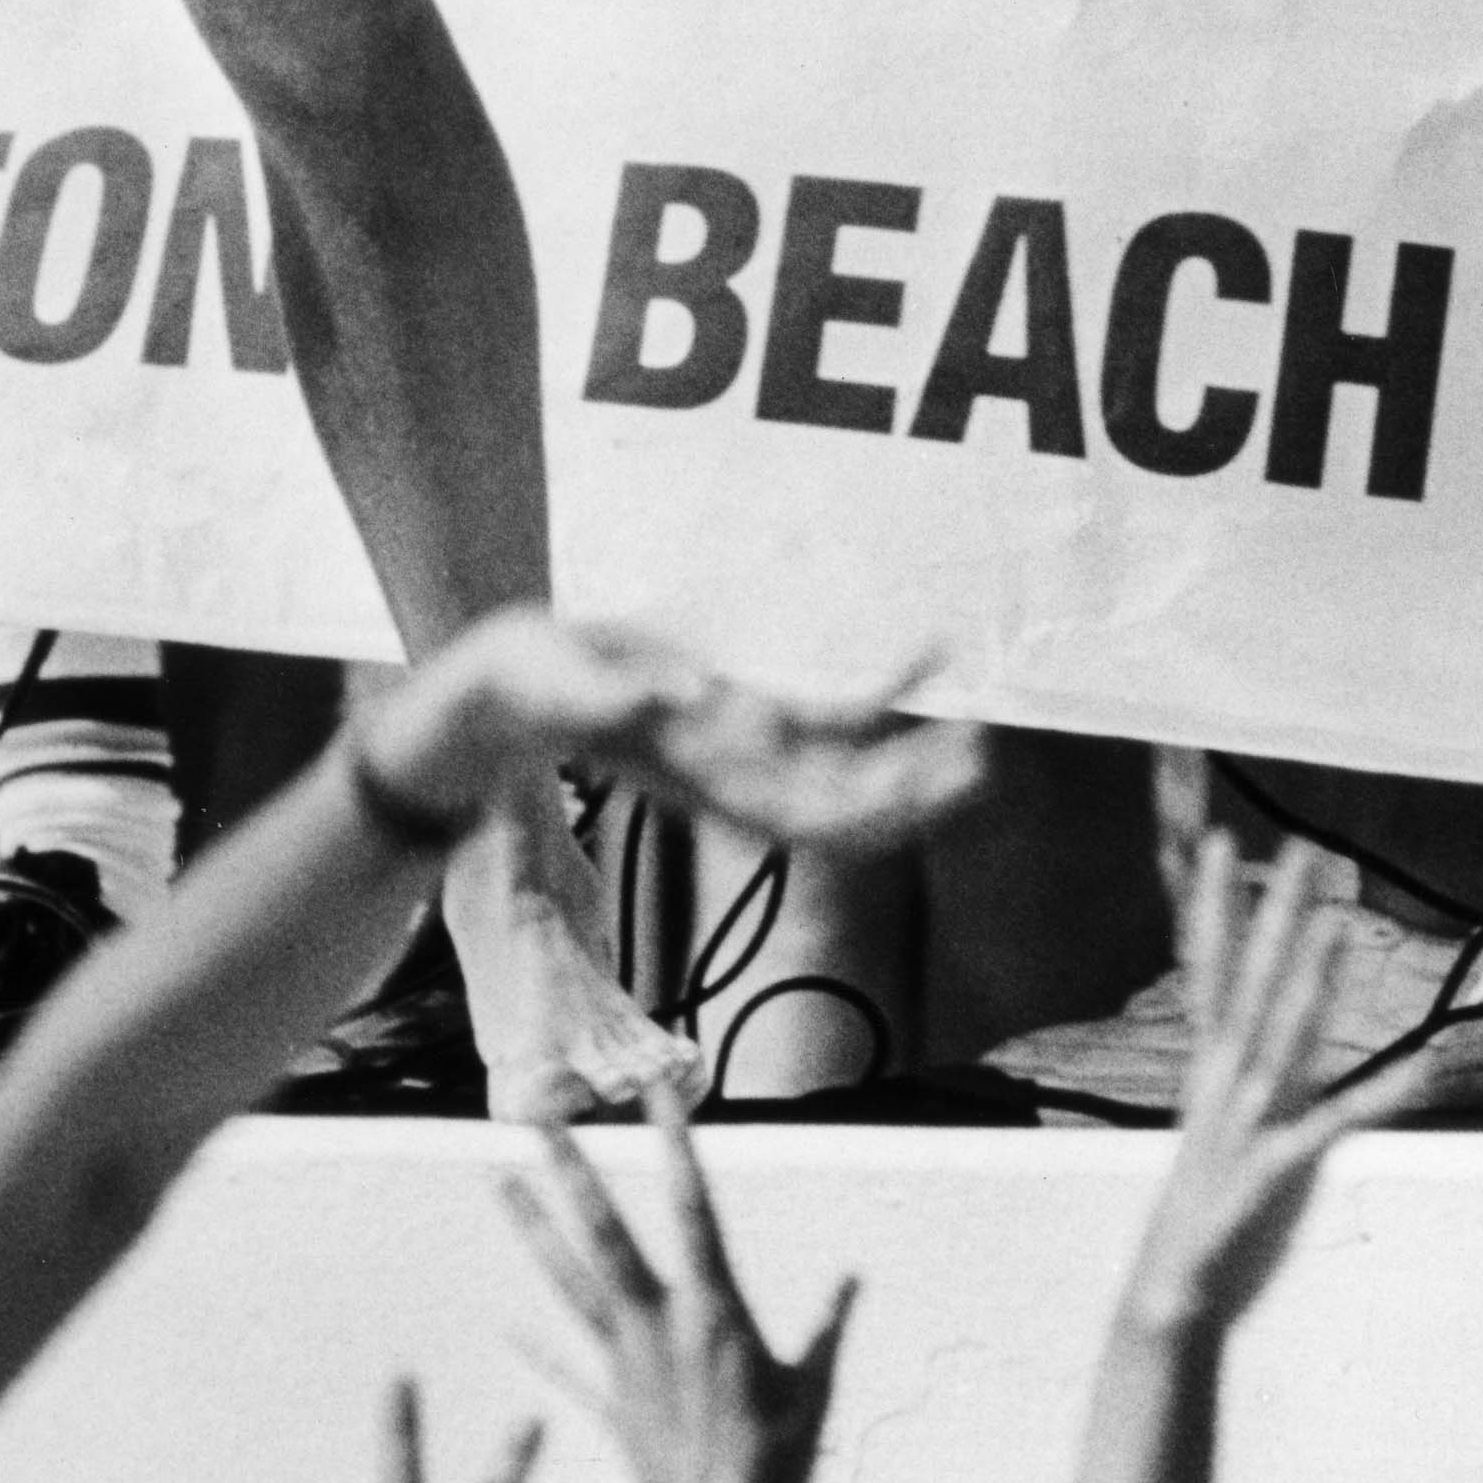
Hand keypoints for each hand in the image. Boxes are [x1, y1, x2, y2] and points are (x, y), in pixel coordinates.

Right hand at [369, 613, 984, 867]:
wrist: (498, 703)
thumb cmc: (529, 686)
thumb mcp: (567, 683)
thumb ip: (619, 693)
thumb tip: (689, 693)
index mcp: (699, 771)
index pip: (808, 807)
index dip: (878, 798)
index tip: (936, 767)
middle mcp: (726, 774)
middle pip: (840, 805)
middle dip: (913, 789)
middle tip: (984, 752)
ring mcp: (731, 756)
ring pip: (837, 778)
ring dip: (904, 763)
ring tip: (972, 731)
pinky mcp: (726, 725)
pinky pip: (813, 732)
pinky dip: (868, 712)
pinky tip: (907, 675)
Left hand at [504, 1097, 849, 1482]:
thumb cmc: (779, 1465)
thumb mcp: (813, 1389)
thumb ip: (827, 1328)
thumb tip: (853, 1276)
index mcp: (713, 1308)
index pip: (694, 1206)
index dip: (676, 1145)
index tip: (659, 1091)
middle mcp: (659, 1323)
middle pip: (605, 1233)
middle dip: (571, 1172)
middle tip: (537, 1117)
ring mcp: (626, 1361)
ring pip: (570, 1281)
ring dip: (533, 1229)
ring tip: (497, 1180)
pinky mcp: (609, 1402)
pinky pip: (567, 1366)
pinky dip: (538, 1345)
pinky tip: (507, 1323)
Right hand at [1119, 834, 1398, 1347]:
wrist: (1168, 1286)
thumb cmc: (1203, 1202)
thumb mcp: (1223, 1122)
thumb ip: (1257, 1072)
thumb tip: (1292, 1030)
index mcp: (1204, 1064)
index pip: (1207, 966)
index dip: (1214, 903)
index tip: (1223, 841)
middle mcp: (1220, 1079)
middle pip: (1249, 977)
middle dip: (1272, 910)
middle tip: (1298, 847)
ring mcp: (1247, 1120)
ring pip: (1281, 1029)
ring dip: (1310, 973)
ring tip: (1336, 918)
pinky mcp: (1277, 1166)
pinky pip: (1333, 1120)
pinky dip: (1379, 1093)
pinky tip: (1420, 1066)